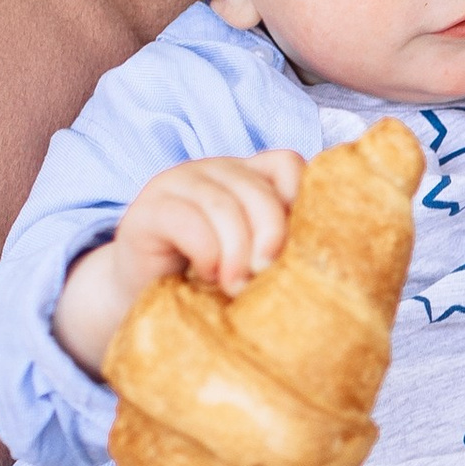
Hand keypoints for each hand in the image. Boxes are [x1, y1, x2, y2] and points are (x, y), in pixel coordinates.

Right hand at [51, 149, 303, 375]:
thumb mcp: (254, 261)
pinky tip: (206, 276)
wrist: (142, 301)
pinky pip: (188, 221)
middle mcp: (213, 171)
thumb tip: (322, 257)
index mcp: (246, 177)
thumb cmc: (207, 283)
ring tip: (236, 287)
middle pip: (259, 189)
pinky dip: (207, 254)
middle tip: (266, 276)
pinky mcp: (147, 209)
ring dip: (237, 253)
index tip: (297, 247)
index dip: (300, 200)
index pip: (286, 164)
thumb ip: (281, 247)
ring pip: (224, 205)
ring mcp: (177, 184)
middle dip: (271, 236)